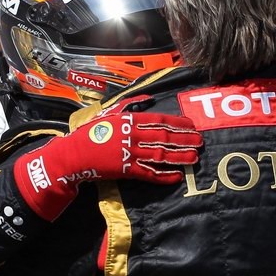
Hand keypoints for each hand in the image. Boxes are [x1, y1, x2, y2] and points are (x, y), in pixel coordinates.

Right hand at [13, 107, 202, 219]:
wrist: (75, 154)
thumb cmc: (91, 133)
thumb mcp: (109, 113)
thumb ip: (129, 105)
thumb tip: (147, 99)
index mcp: (129, 120)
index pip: (160, 120)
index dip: (179, 124)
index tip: (193, 126)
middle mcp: (132, 135)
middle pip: (165, 137)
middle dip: (185, 140)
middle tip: (200, 142)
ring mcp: (130, 153)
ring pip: (161, 155)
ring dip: (179, 157)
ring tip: (194, 158)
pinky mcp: (126, 170)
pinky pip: (149, 174)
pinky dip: (164, 176)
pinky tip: (176, 176)